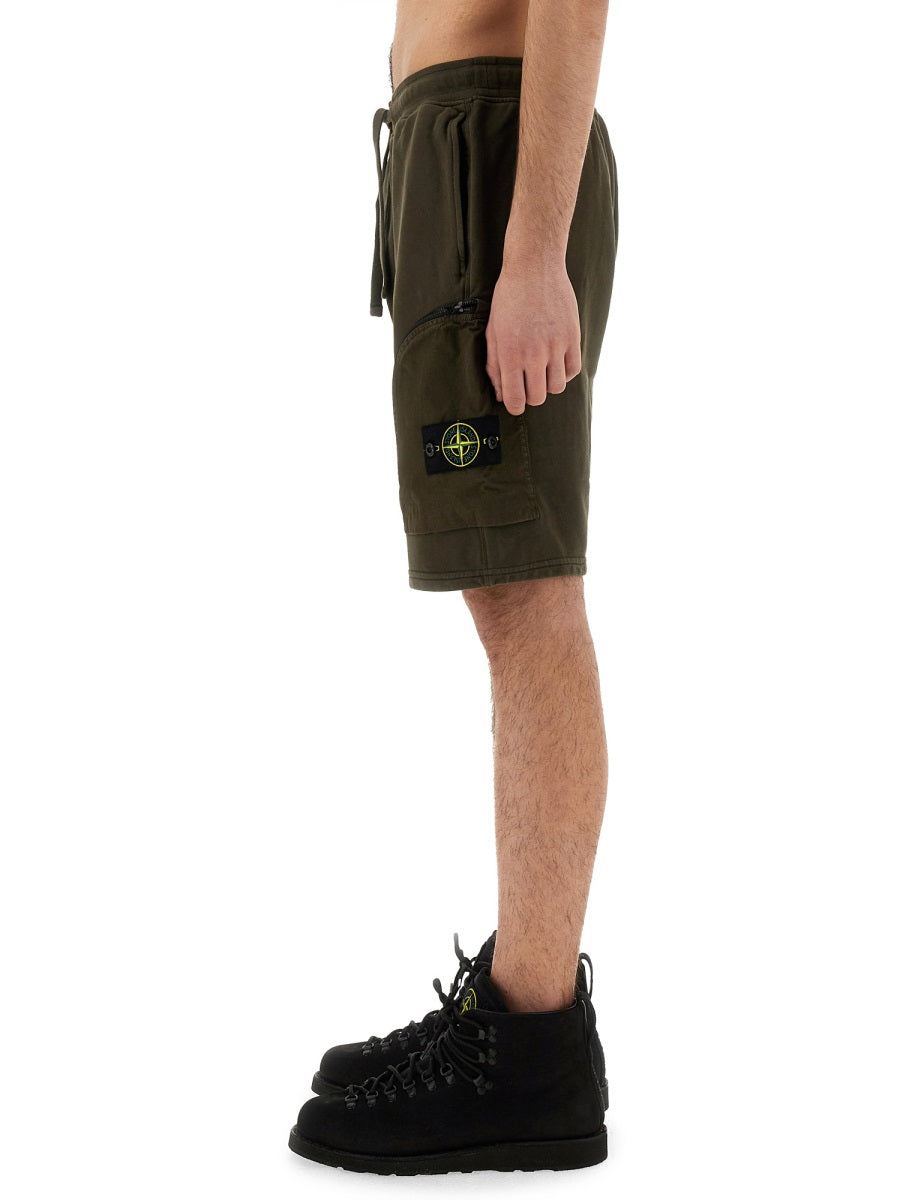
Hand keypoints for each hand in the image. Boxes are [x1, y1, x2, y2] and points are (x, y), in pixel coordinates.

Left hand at [485, 254, 581, 415]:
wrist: (534, 268)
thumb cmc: (508, 300)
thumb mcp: (493, 332)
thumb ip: (495, 366)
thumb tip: (501, 395)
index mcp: (511, 354)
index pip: (515, 399)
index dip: (514, 406)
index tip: (515, 403)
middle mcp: (535, 354)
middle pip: (538, 398)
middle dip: (530, 396)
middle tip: (527, 384)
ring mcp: (556, 346)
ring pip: (557, 388)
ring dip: (548, 384)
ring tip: (542, 371)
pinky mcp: (573, 337)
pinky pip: (573, 371)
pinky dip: (564, 373)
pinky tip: (556, 363)